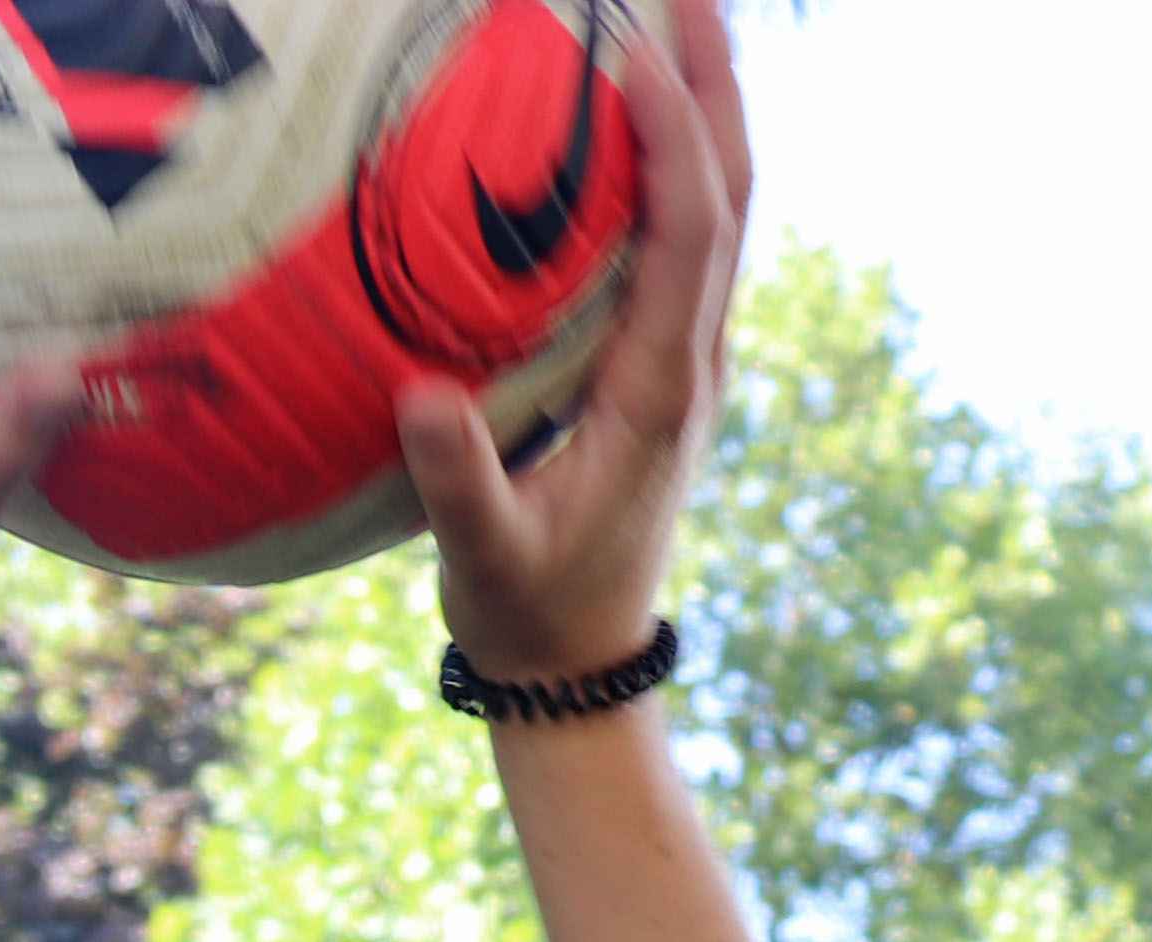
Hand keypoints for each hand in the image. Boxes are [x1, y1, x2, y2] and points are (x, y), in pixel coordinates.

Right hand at [392, 0, 750, 689]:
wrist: (581, 666)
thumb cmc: (528, 610)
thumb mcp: (484, 557)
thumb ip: (457, 479)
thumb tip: (420, 396)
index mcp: (659, 389)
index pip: (689, 234)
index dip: (672, 138)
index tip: (631, 54)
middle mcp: (693, 357)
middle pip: (732, 189)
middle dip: (714, 80)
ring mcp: (689, 355)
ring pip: (721, 204)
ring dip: (707, 104)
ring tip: (673, 15)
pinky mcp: (667, 360)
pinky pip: (687, 235)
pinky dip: (677, 157)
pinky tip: (634, 115)